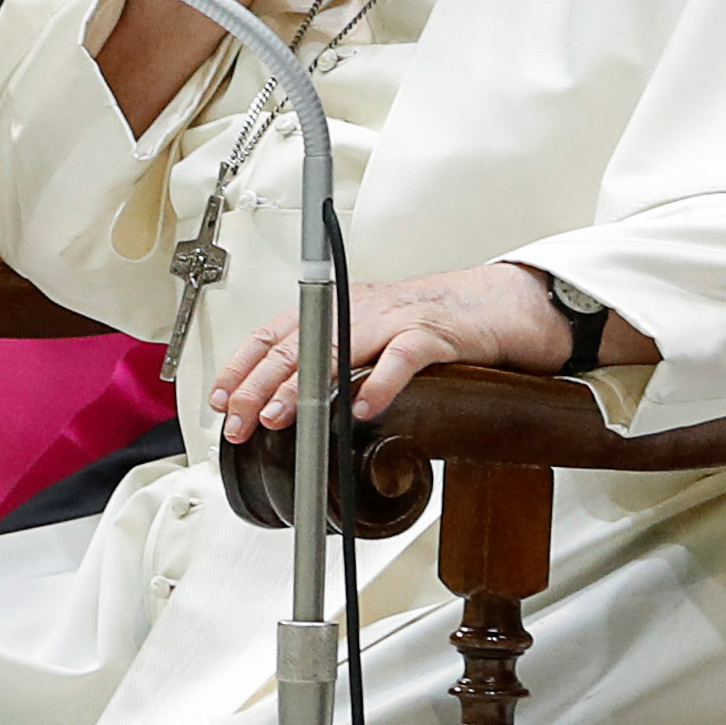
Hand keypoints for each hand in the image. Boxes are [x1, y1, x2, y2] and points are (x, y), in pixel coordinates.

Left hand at [209, 264, 655, 442]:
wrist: (504, 304)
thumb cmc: (440, 325)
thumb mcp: (378, 338)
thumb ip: (341, 361)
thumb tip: (294, 402)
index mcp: (342, 308)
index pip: (276, 332)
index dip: (242, 365)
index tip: (220, 398)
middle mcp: (361, 309)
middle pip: (296, 343)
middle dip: (258, 384)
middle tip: (237, 420)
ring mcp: (398, 319)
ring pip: (337, 347)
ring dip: (303, 385)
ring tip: (279, 416)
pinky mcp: (436, 335)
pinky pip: (403, 358)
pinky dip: (379, 384)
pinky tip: (361, 410)